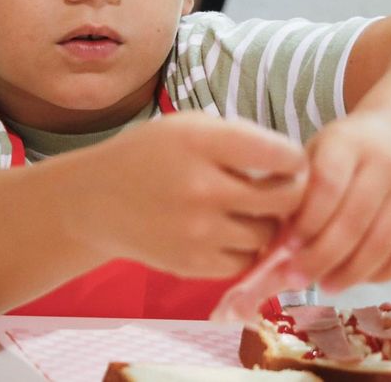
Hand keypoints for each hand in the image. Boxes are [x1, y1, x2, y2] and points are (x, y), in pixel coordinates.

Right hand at [75, 112, 307, 279]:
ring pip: (269, 234)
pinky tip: (231, 230)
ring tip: (252, 210)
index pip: (282, 154)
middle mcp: (202, 188)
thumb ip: (241, 139)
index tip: (288, 161)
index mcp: (203, 142)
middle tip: (284, 189)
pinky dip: (246, 248)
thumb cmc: (151, 155)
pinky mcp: (192, 264)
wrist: (94, 200)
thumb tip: (296, 165)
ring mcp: (197, 231)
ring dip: (269, 223)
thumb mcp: (191, 126)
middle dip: (293, 194)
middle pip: (286, 200)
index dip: (295, 159)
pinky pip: (245, 261)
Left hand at [286, 112, 390, 292]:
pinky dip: (382, 274)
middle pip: (354, 221)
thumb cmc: (345, 153)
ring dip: (350, 274)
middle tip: (299, 279)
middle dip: (322, 257)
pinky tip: (360, 277)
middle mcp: (388, 161)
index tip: (286, 249)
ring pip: (381, 244)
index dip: (307, 222)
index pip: (328, 185)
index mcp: (348, 141)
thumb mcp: (315, 156)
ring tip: (326, 285)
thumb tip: (272, 253)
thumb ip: (295, 197)